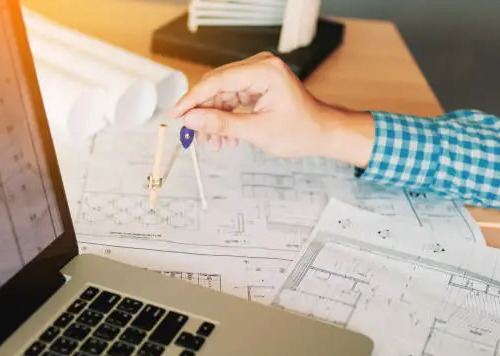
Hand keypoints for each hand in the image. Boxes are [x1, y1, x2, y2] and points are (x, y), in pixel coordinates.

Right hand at [168, 52, 375, 166]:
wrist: (323, 133)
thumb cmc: (301, 131)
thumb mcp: (258, 132)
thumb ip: (221, 124)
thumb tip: (192, 120)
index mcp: (264, 71)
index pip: (217, 81)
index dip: (193, 99)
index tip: (176, 114)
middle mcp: (260, 66)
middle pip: (216, 85)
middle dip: (203, 112)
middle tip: (192, 135)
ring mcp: (258, 74)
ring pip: (222, 94)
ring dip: (214, 119)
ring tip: (212, 143)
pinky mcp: (257, 84)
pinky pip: (232, 98)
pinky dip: (225, 117)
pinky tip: (224, 137)